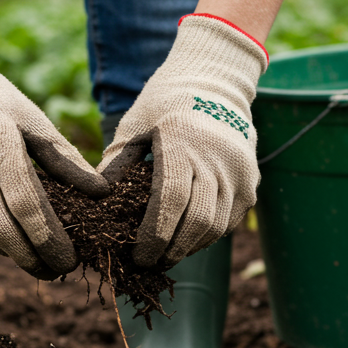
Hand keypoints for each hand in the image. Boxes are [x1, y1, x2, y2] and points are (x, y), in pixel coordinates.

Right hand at [0, 22, 108, 277]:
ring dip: (15, 253)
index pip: (26, 206)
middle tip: (59, 270)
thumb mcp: (38, 124)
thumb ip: (67, 161)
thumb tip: (102, 193)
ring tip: (41, 258)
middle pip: (1, 232)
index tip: (71, 259)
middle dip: (33, 259)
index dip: (50, 239)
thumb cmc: (1, 108)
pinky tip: (16, 242)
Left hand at [99, 13, 267, 266]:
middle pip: (197, 221)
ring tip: (166, 255)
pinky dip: (207, 235)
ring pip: (216, 226)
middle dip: (171, 249)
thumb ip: (115, 167)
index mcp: (182, 142)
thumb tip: (95, 208)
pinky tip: (186, 239)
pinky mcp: (251, 182)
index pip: (171, 201)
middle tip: (149, 264)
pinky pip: (229, 221)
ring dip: (189, 247)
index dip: (154, 235)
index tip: (138, 256)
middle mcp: (217, 158)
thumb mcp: (133, 128)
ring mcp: (239, 171)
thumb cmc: (163, 105)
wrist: (215, 83)